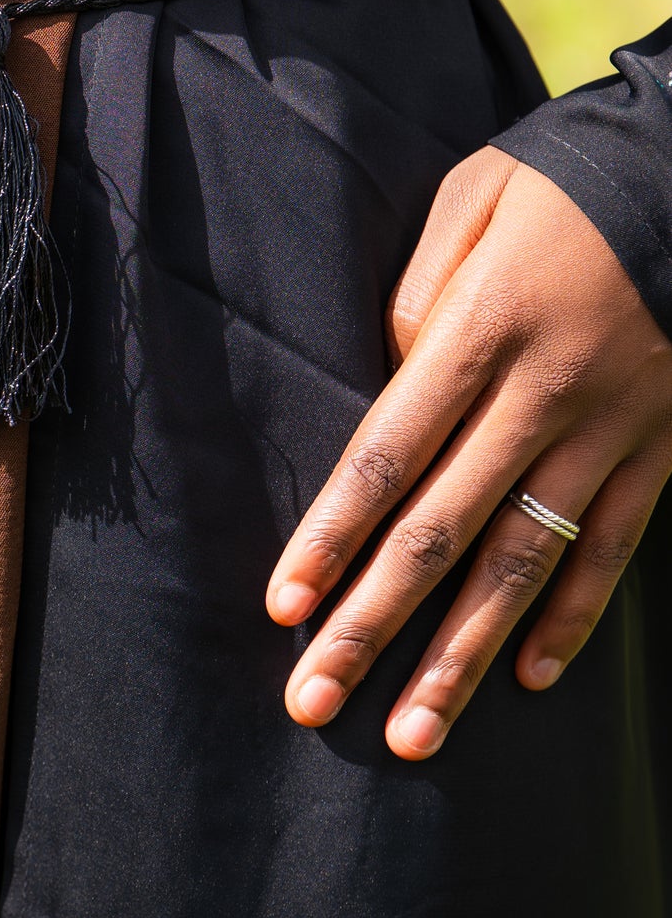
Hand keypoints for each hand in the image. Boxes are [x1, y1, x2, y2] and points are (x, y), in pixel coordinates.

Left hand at [266, 150, 671, 758]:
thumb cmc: (566, 181)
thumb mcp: (476, 199)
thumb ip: (416, 292)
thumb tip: (389, 377)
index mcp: (484, 326)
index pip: (389, 451)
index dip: (332, 533)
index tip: (284, 603)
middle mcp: (545, 392)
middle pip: (442, 528)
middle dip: (372, 623)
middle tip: (313, 700)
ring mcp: (611, 430)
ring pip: (524, 563)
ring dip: (463, 656)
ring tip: (414, 736)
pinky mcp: (661, 449)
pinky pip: (611, 549)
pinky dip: (573, 618)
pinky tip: (530, 681)